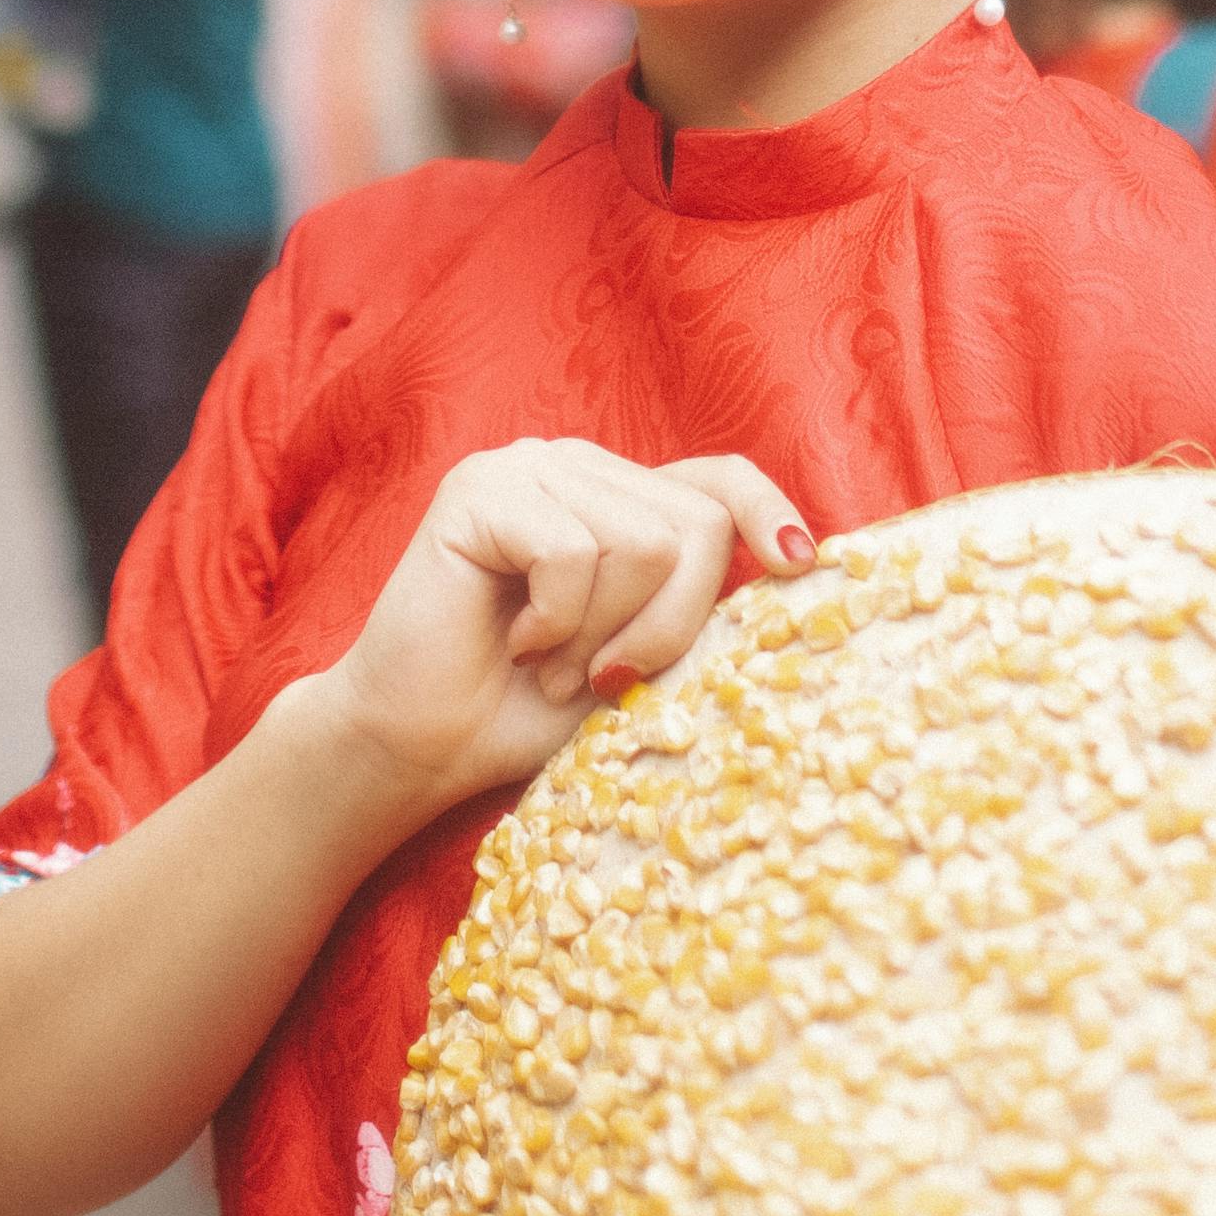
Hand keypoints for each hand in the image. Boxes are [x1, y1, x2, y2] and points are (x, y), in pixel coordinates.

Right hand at [316, 439, 810, 833]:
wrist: (415, 748)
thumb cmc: (525, 712)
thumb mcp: (635, 661)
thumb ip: (690, 610)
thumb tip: (792, 573)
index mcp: (618, 500)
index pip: (718, 480)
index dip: (767, 512)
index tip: (800, 565)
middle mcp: (576, 467)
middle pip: (694, 529)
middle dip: (665, 627)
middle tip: (597, 677)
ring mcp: (526, 467)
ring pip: (640, 543)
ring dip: (600, 635)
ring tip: (547, 664)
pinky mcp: (481, 489)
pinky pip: (573, 551)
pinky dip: (556, 621)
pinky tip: (515, 641)